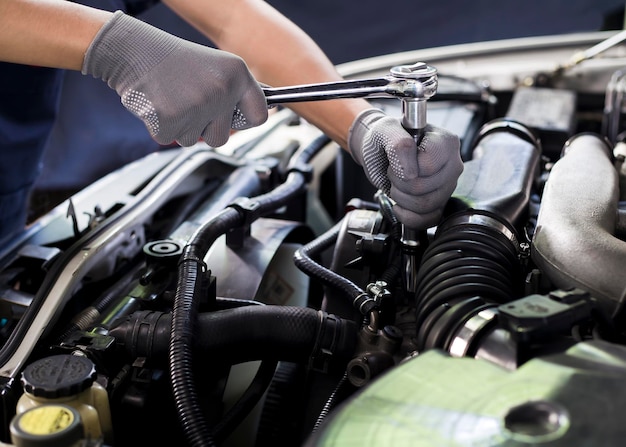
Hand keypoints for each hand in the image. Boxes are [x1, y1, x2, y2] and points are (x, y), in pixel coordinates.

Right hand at [82, 11, 267, 146]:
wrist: (134, 50)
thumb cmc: (173, 60)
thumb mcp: (215, 67)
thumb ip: (236, 92)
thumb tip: (258, 115)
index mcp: (238, 75)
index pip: (259, 116)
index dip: (245, 121)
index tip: (233, 118)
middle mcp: (222, 90)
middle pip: (222, 137)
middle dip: (205, 128)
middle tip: (189, 102)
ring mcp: (198, 107)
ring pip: (195, 140)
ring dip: (182, 126)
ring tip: (173, 98)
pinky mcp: (172, 121)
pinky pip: (172, 139)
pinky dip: (162, 127)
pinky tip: (159, 104)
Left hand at [348, 108, 462, 229]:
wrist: (379, 150)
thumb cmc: (385, 138)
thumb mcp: (386, 131)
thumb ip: (399, 145)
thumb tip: (411, 172)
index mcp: (445, 142)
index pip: (428, 165)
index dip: (406, 166)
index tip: (397, 158)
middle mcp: (452, 164)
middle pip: (425, 188)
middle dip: (399, 183)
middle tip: (394, 171)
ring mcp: (447, 186)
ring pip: (425, 206)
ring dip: (401, 198)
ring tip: (397, 184)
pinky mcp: (440, 203)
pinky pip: (428, 220)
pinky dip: (408, 216)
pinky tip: (400, 204)